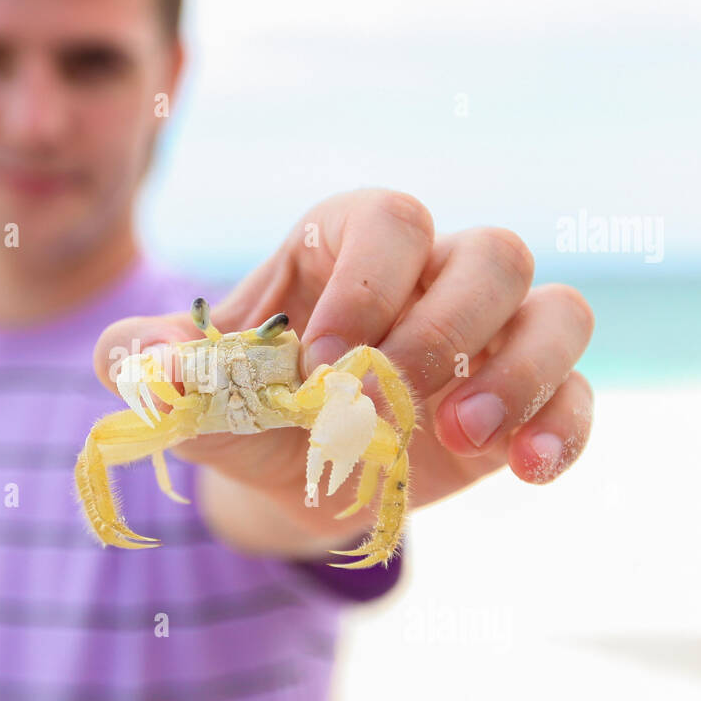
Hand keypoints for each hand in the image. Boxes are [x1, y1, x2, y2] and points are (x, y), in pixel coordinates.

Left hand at [93, 190, 594, 555]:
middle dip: (443, 331)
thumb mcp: (190, 394)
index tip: (320, 365)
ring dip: (520, 372)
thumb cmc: (245, 413)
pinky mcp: (528, 401)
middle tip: (377, 408)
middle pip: (492, 254)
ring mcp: (492, 337)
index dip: (368, 283)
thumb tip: (121, 361)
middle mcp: (434, 274)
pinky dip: (563, 426)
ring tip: (459, 438)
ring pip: (558, 309)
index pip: (391, 218)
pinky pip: (580, 391)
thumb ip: (150, 364)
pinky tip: (524, 470)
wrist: (293, 482)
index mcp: (352, 246)